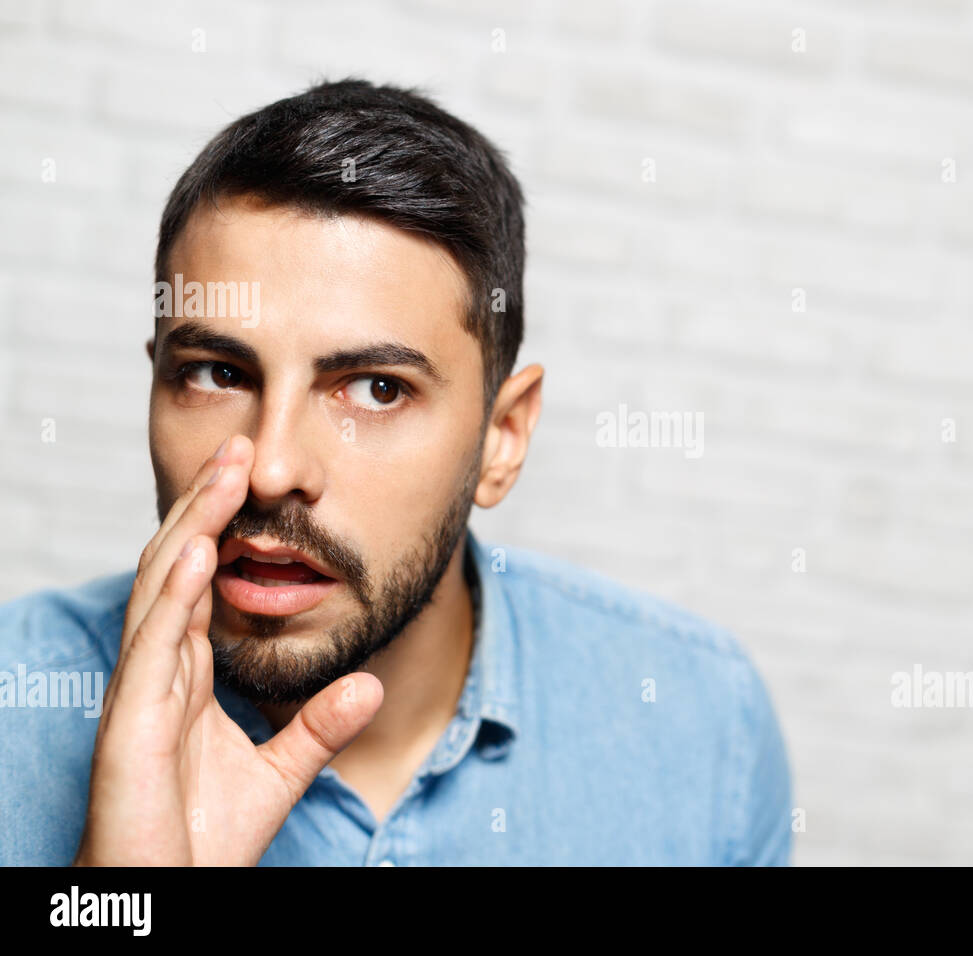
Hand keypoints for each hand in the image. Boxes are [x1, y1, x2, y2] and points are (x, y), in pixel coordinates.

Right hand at [73, 435, 382, 864]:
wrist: (172, 896)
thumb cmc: (204, 837)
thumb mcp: (281, 770)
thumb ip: (320, 727)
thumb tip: (371, 687)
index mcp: (186, 676)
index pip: (201, 581)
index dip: (221, 527)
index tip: (254, 476)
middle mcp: (158, 673)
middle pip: (176, 568)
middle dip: (206, 506)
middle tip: (239, 447)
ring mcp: (139, 694)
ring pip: (160, 590)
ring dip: (192, 526)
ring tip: (224, 472)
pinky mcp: (129, 724)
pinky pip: (153, 646)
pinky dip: (175, 594)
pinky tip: (198, 549)